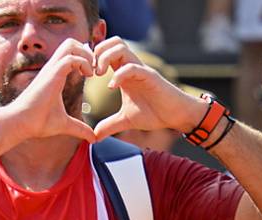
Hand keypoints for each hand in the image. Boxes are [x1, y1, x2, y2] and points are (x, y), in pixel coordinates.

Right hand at [0, 38, 97, 142]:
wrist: (21, 123)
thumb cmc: (37, 123)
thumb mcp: (64, 124)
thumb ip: (79, 128)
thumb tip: (93, 138)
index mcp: (55, 75)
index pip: (71, 53)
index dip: (84, 58)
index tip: (92, 74)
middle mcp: (52, 68)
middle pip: (71, 43)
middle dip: (86, 51)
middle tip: (94, 69)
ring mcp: (51, 69)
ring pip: (71, 45)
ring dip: (86, 55)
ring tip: (91, 72)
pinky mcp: (52, 73)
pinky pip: (71, 58)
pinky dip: (83, 62)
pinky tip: (87, 76)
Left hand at [91, 36, 205, 140]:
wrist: (176, 116)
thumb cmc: (155, 113)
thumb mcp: (126, 120)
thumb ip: (109, 125)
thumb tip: (95, 136)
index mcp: (124, 73)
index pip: (107, 52)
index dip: (93, 58)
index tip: (85, 74)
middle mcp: (132, 67)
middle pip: (113, 42)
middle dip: (98, 52)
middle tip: (92, 72)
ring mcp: (141, 70)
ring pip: (121, 48)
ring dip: (106, 58)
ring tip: (99, 75)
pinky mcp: (150, 77)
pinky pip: (132, 67)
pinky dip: (119, 75)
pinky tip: (112, 87)